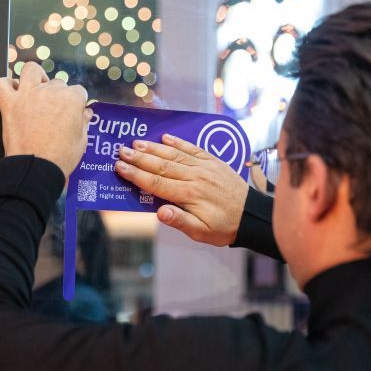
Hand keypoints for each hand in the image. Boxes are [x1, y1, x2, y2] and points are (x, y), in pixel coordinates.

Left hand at [0, 62, 92, 175]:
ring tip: (36, 89)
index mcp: (71, 99)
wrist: (37, 167)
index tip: (74, 112)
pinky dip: (5, 85)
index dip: (77, 103)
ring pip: (30, 70)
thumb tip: (85, 113)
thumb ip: (83, 122)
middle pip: (57, 82)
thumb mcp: (82, 140)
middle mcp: (50, 91)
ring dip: (34, 76)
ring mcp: (28, 95)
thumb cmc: (62, 156)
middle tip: (55, 110)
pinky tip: (12, 93)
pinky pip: (0, 83)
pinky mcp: (9, 103)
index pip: (79, 91)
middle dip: (58, 94)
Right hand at [115, 134, 248, 245]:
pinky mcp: (214, 162)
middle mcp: (196, 177)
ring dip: (154, 148)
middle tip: (121, 150)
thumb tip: (160, 212)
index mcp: (189, 195)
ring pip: (175, 154)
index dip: (136, 175)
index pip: (157, 183)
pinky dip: (179, 142)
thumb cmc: (224, 228)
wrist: (251, 216)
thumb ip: (180, 221)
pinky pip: (193, 148)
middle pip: (162, 165)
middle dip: (139, 158)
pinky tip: (165, 137)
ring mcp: (205, 167)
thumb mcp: (201, 233)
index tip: (120, 167)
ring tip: (136, 142)